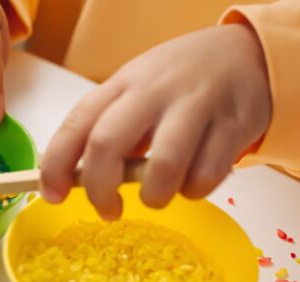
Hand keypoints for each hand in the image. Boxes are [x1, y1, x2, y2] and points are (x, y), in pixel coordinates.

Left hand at [40, 24, 271, 219]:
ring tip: (158, 195)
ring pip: (162, 167)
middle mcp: (154, 92)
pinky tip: (193, 181)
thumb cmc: (181, 81)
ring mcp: (195, 107)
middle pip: (108, 145)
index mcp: (123, 84)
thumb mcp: (138, 90)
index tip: (52, 195)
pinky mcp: (233, 126)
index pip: (76, 124)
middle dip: (99, 189)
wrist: (248, 54)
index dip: (56, 165)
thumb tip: (75, 178)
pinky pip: (206, 176)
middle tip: (108, 210)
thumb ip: (110, 128)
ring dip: (154, 196)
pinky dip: (194, 191)